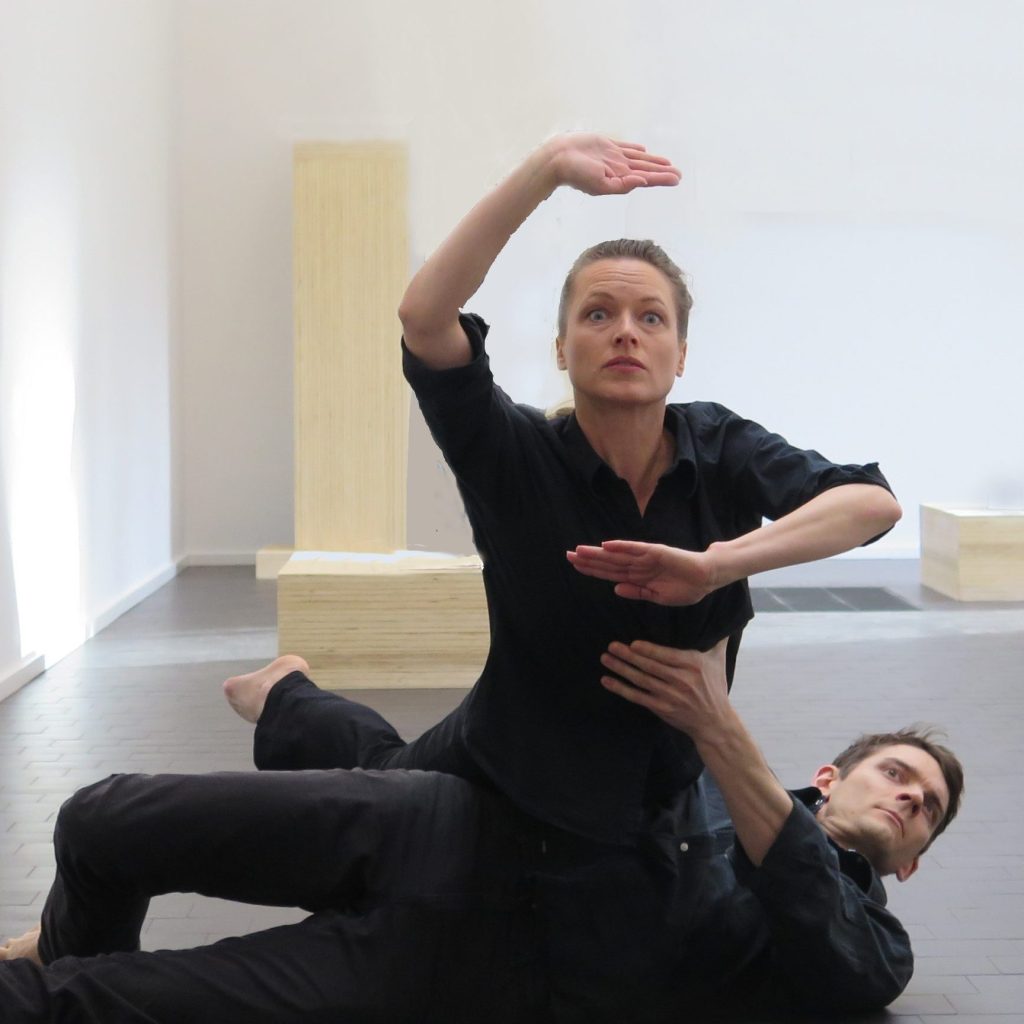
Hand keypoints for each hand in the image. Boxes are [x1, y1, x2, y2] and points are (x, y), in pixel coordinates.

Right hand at [545, 134, 680, 195]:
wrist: (558, 158)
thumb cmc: (576, 174)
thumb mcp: (600, 184)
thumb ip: (622, 185)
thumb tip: (642, 182)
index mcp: (619, 180)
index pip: (646, 179)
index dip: (661, 178)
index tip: (676, 179)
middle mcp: (619, 169)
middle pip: (646, 169)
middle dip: (662, 172)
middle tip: (679, 174)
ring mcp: (613, 157)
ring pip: (639, 159)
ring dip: (653, 162)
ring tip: (668, 164)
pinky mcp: (606, 146)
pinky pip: (625, 148)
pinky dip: (636, 150)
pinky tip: (644, 151)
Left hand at [566, 540, 718, 605]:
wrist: (706, 579)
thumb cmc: (684, 588)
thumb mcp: (656, 596)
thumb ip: (636, 592)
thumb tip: (616, 589)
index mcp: (637, 577)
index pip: (609, 573)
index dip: (591, 570)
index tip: (574, 567)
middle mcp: (637, 565)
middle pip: (608, 563)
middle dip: (587, 560)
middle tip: (567, 555)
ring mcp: (645, 557)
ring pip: (616, 556)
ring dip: (598, 553)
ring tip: (579, 550)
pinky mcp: (656, 552)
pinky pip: (635, 549)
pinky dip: (621, 547)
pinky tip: (606, 545)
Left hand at [599, 637, 729, 736]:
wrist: (714, 722)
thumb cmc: (715, 687)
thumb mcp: (718, 661)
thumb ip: (717, 639)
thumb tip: (722, 616)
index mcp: (694, 665)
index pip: (667, 656)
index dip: (649, 650)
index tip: (633, 644)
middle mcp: (681, 680)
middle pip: (650, 667)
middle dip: (628, 656)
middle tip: (612, 646)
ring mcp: (670, 696)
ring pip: (641, 680)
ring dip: (621, 669)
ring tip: (606, 658)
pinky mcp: (661, 708)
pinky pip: (637, 697)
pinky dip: (621, 689)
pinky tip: (607, 681)